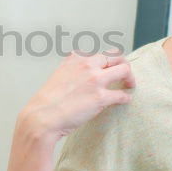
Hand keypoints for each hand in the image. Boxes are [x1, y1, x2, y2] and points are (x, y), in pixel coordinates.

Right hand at [20, 49, 135, 139]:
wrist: (41, 117)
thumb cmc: (47, 102)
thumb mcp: (58, 75)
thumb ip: (72, 70)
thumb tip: (82, 75)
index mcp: (75, 59)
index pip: (100, 53)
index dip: (108, 62)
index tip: (111, 69)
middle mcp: (87, 65)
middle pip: (116, 56)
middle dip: (123, 65)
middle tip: (125, 75)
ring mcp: (95, 80)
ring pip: (124, 70)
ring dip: (130, 78)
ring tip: (129, 85)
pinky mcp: (101, 98)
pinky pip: (122, 94)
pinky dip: (126, 98)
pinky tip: (124, 101)